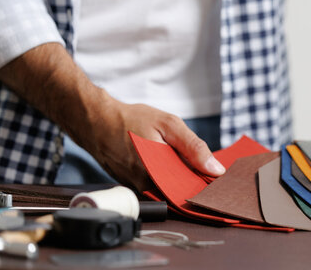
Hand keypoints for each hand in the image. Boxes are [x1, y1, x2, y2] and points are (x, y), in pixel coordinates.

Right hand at [0, 43, 224, 191]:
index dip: (204, 182)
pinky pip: (154, 184)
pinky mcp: (131, 185)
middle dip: (191, 178)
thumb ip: (194, 147)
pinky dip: (163, 174)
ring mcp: (136, 187)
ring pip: (166, 187)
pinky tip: (164, 159)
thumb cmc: (130, 120)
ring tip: (176, 156)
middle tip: (194, 161)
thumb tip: (215, 169)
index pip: (190, 189)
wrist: (95, 121)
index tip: (213, 175)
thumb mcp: (169, 125)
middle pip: (178, 190)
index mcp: (158, 173)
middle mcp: (145, 186)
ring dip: (176, 175)